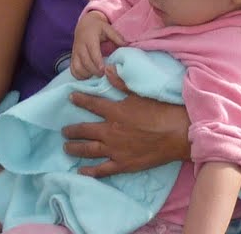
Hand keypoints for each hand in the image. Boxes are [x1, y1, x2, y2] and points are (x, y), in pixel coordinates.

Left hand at [64, 65, 189, 177]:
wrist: (177, 135)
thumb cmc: (161, 111)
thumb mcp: (140, 93)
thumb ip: (121, 83)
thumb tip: (107, 69)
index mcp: (115, 112)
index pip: (92, 104)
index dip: (80, 99)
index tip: (70, 97)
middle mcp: (111, 131)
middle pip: (85, 130)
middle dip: (72, 130)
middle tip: (63, 131)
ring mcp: (115, 150)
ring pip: (89, 150)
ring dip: (75, 148)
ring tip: (66, 148)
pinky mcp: (123, 164)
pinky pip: (102, 169)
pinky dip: (90, 171)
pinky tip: (81, 171)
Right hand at [70, 11, 124, 79]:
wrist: (84, 24)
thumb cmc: (97, 27)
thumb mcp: (107, 28)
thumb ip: (116, 36)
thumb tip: (126, 45)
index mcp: (89, 38)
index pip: (93, 52)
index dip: (98, 62)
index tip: (104, 69)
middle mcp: (80, 46)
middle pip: (85, 62)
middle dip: (95, 71)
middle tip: (104, 74)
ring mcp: (75, 53)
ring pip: (77, 68)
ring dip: (87, 74)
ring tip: (97, 75)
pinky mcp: (72, 58)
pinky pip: (73, 70)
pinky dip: (79, 76)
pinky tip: (88, 76)